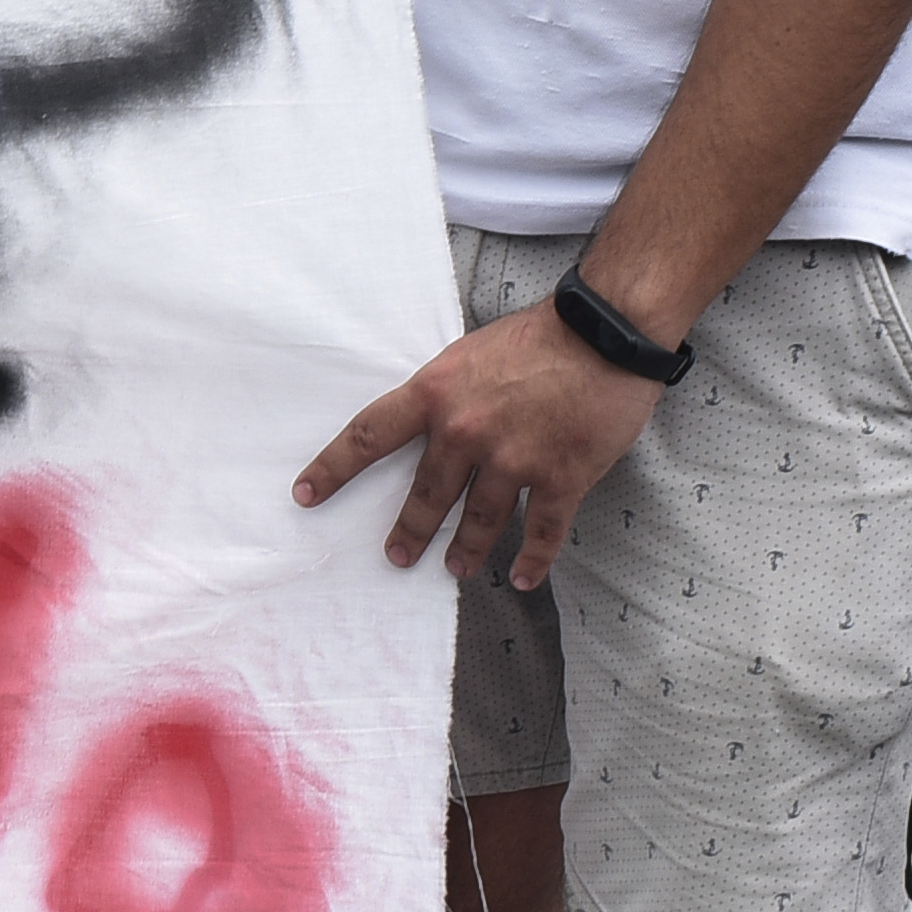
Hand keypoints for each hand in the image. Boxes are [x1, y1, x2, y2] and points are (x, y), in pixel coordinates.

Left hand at [296, 299, 678, 588]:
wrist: (605, 333)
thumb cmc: (539, 337)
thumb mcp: (469, 354)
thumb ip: (446, 392)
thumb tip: (432, 421)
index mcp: (436, 395)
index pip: (369, 435)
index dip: (334, 468)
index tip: (307, 494)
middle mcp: (466, 432)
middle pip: (426, 493)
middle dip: (409, 530)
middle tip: (397, 555)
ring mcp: (513, 460)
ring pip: (479, 521)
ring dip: (465, 550)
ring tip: (455, 568)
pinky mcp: (560, 477)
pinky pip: (541, 531)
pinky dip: (534, 560)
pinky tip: (525, 578)